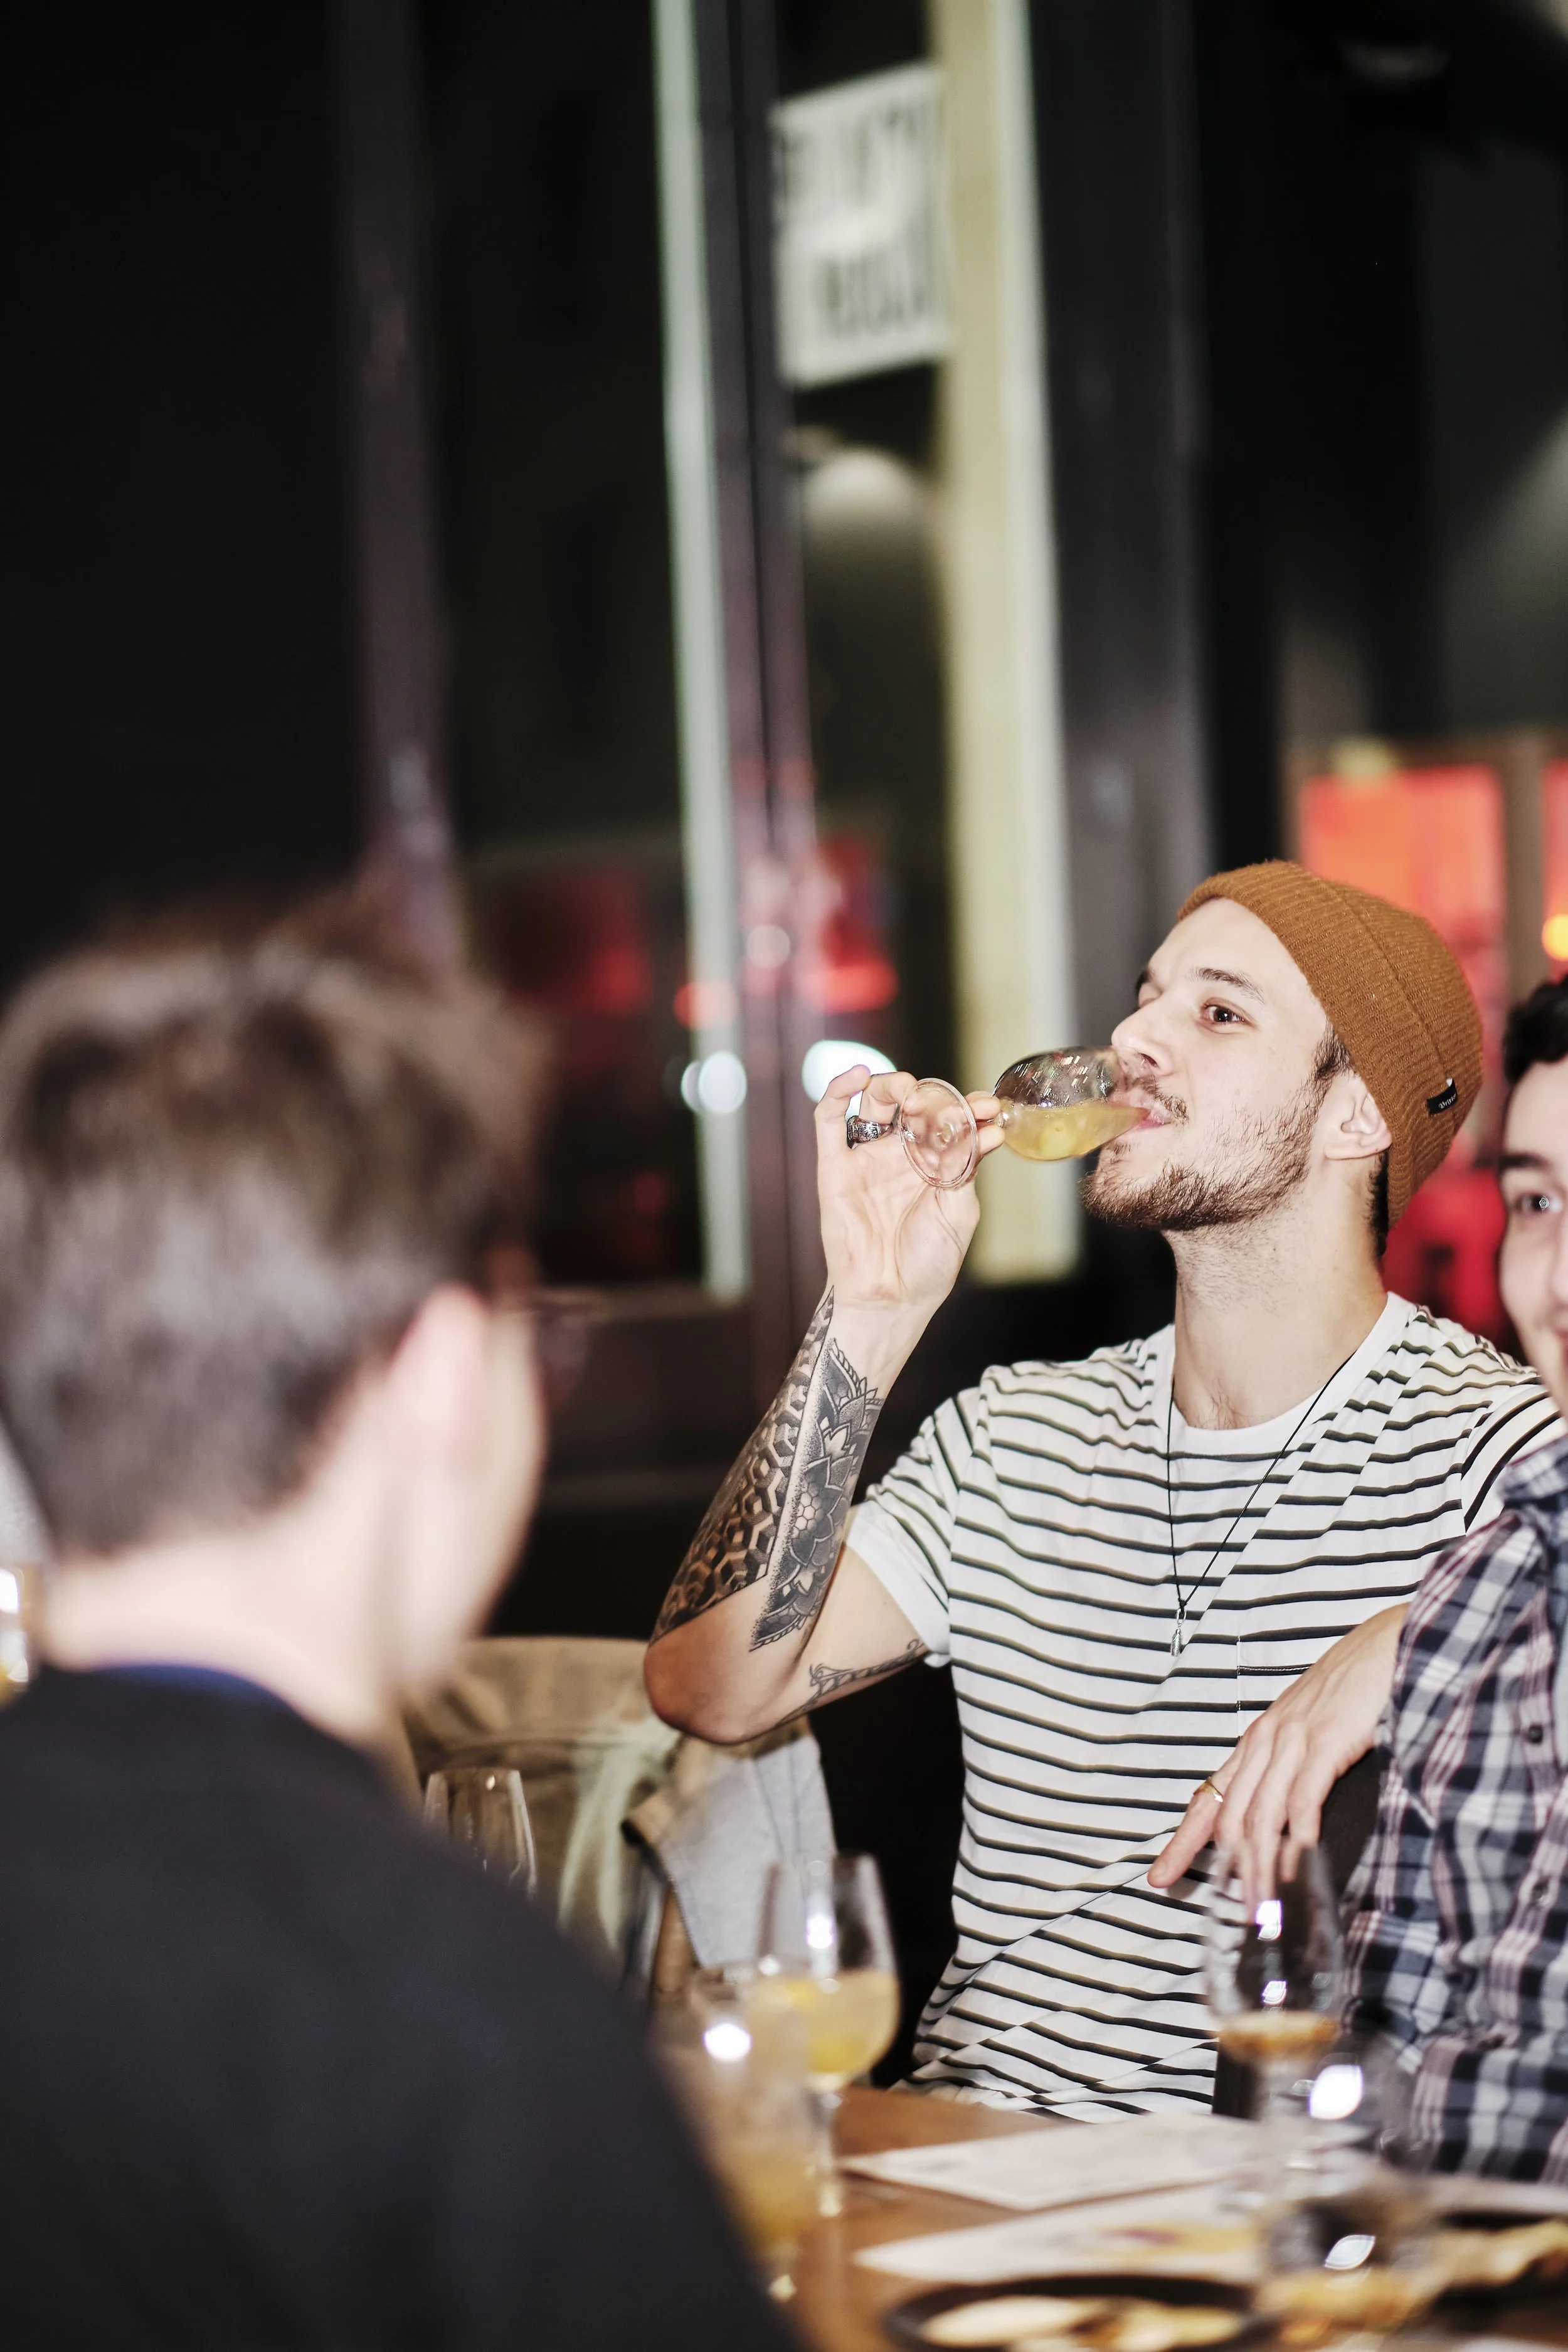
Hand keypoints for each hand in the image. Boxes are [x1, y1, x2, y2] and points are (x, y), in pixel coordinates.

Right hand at [815, 1067, 1004, 1339]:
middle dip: (932, 1095)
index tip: (990, 1105)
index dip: (969, 1107)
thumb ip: (964, 1167)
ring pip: (874, 1103)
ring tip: (912, 1096)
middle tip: (947, 1104)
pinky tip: (858, 1076)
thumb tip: (988, 1128)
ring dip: (893, 1087)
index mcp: (934, 1164)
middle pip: (912, 1104)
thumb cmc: (928, 1263)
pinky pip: (829, 1120)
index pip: (950, 1120)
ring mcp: (867, 1159)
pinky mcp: (834, 1167)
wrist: (890, 1298)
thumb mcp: (959, 1212)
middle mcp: (901, 1156)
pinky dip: (838, 1091)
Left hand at [1146, 1603, 1405, 1892]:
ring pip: (1261, 1817)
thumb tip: (1288, 1820)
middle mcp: (1264, 1742)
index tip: (1159, 1878)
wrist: (1388, 1643)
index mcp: (1257, 1742)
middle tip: (1235, 1915)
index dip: (1182, 1841)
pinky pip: (1301, 1801)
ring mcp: (1292, 1742)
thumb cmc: (1354, 1689)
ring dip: (1259, 1868)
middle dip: (1227, 1871)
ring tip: (1263, 1907)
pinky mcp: (1325, 1743)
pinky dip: (1297, 1839)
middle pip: (1229, 1818)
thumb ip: (1294, 1768)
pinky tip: (1297, 1868)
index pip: (1208, 1798)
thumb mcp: (1309, 1728)